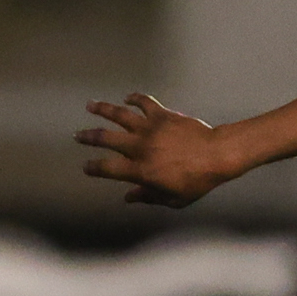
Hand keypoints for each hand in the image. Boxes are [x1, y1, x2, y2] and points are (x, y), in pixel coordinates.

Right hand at [76, 94, 241, 207]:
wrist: (218, 155)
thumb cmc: (198, 181)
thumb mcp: (173, 198)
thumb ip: (149, 197)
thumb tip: (129, 198)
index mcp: (139, 170)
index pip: (106, 169)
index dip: (93, 168)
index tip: (87, 167)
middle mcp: (139, 147)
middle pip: (104, 138)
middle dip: (88, 137)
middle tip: (78, 135)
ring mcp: (149, 129)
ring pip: (119, 115)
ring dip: (102, 109)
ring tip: (90, 105)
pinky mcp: (162, 115)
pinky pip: (145, 102)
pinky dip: (135, 98)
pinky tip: (128, 97)